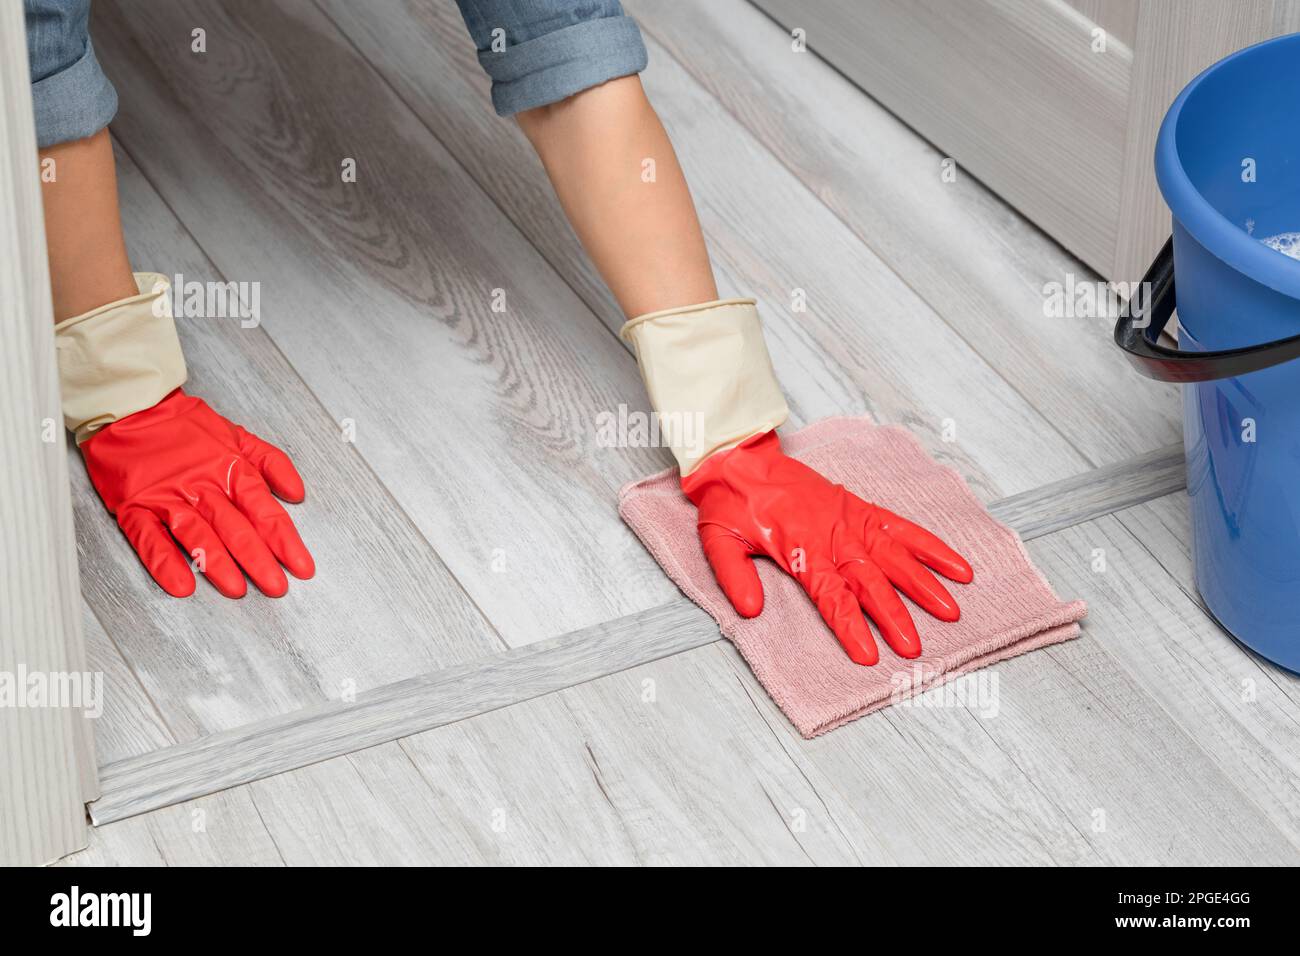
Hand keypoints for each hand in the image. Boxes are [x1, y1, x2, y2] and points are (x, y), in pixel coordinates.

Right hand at [81, 389, 313, 597]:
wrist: (130, 407)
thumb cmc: (186, 427)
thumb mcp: (238, 436)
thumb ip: (273, 463)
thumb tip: (298, 494)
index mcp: (230, 469)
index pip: (265, 511)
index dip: (285, 541)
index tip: (302, 567)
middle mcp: (202, 485)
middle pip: (236, 528)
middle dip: (259, 560)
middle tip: (277, 588)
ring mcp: (167, 497)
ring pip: (198, 534)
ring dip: (218, 565)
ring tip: (237, 589)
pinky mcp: (135, 507)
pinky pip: (150, 538)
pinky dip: (165, 563)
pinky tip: (182, 584)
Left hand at [682, 430, 972, 664]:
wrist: (740, 458)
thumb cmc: (730, 502)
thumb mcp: (716, 540)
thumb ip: (734, 576)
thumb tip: (750, 611)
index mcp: (799, 546)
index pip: (831, 595)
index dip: (851, 625)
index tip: (870, 655)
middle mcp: (833, 534)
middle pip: (869, 581)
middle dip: (894, 616)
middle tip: (915, 648)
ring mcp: (851, 519)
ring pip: (894, 555)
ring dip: (923, 584)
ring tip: (950, 611)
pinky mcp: (860, 507)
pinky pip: (901, 527)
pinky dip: (930, 546)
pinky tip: (956, 567)